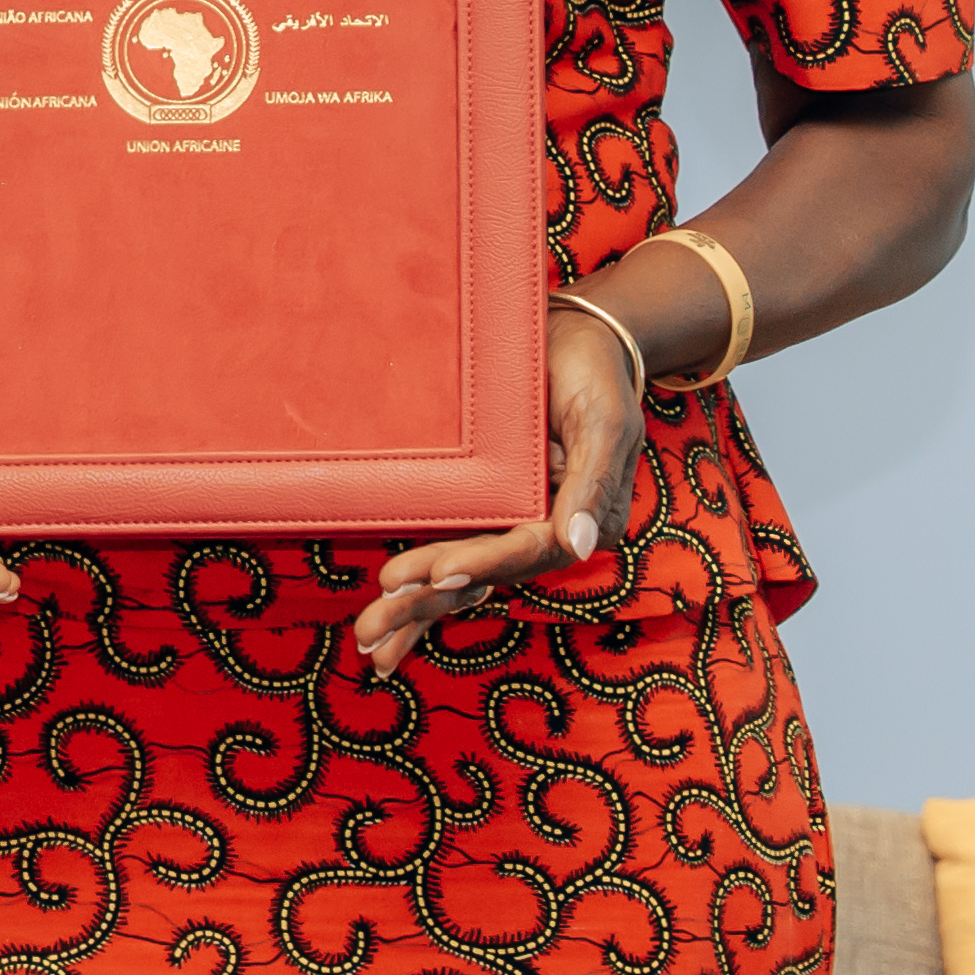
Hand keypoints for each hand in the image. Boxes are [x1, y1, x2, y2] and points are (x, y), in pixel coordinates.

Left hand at [353, 282, 652, 666]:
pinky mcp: (491, 509)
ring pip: (464, 575)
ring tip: (368, 638)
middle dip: (429, 605)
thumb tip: (581, 548)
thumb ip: (594, 485)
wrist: (580, 337)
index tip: (436, 577)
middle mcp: (548, 530)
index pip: (527, 550)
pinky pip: (455, 551)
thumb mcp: (606, 421)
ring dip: (417, 610)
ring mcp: (516, 522)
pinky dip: (424, 586)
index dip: (482, 564)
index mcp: (585, 519)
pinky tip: (390, 616)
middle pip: (486, 575)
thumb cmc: (596, 373)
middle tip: (373, 627)